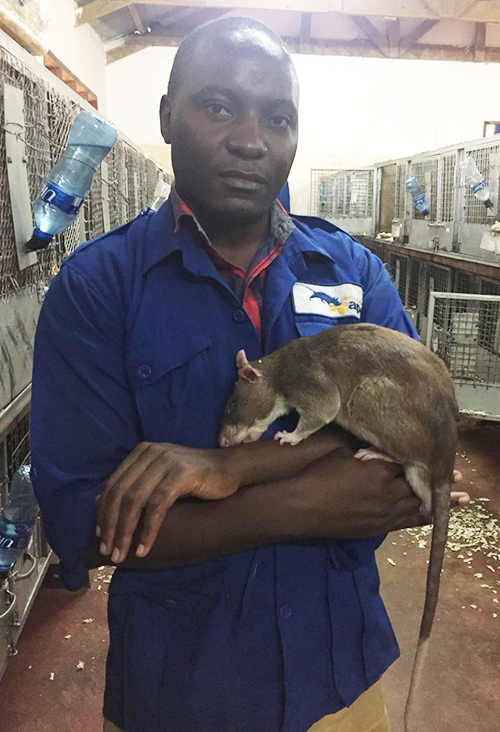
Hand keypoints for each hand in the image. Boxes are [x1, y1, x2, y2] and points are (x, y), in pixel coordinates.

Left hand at [96, 442, 240, 562]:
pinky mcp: (182, 473)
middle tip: (108, 551)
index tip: (100, 537)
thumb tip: (101, 501)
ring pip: (135, 500)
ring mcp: (167, 461)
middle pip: (121, 493)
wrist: (228, 468)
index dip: (103, 512)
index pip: (113, 484)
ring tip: (123, 554)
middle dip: (111, 526)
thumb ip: (135, 484)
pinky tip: (145, 547)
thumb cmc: (193, 477)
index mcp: (142, 452)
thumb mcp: (159, 476)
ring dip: (126, 531)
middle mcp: (151, 453)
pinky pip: (157, 505)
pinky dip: (148, 529)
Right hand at [293, 450, 468, 539]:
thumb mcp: (344, 453)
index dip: (423, 460)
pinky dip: (423, 518)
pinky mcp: (376, 528)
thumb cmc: (319, 474)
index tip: (437, 455)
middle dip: (440, 482)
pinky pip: (406, 523)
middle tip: (460, 477)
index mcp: (380, 471)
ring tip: (462, 499)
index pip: (410, 463)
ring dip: (441, 502)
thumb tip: (382, 448)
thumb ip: (368, 452)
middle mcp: (387, 493)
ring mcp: (383, 514)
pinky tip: (433, 517)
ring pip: (419, 506)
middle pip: (420, 486)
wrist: (302, 506)